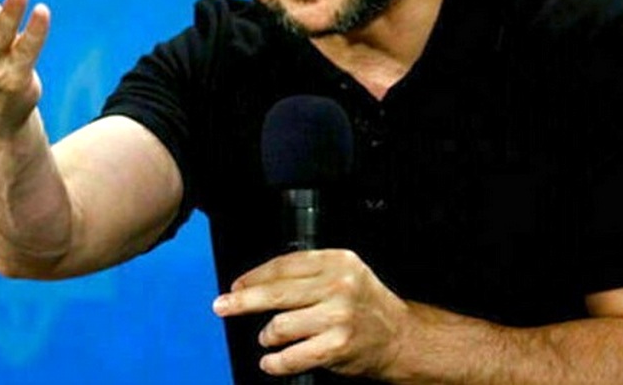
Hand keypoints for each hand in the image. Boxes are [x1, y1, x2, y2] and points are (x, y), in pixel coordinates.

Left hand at [213, 249, 409, 378]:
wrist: (400, 337)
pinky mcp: (338, 345)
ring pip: (281, 325)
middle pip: (277, 292)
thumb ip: (306, 274)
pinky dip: (276, 362)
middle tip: (222, 305)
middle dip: (243, 300)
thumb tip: (254, 283)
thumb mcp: (343, 274)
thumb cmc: (366, 305)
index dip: (254, 276)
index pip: (284, 265)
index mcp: (336, 261)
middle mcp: (338, 285)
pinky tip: (270, 362)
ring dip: (267, 335)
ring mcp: (339, 316)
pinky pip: (294, 355)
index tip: (236, 285)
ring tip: (267, 337)